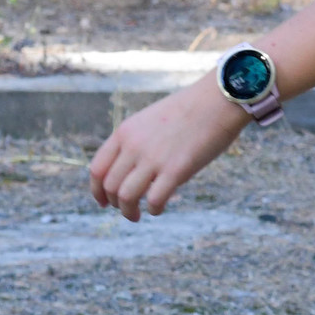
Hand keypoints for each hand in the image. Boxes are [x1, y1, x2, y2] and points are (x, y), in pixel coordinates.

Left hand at [87, 76, 245, 220]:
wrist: (218, 100)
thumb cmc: (191, 109)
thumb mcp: (151, 119)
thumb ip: (137, 141)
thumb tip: (132, 169)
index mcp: (125, 132)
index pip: (97, 169)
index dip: (96, 191)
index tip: (104, 201)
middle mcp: (134, 146)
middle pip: (110, 187)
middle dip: (115, 204)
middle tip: (127, 210)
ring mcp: (154, 158)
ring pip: (126, 197)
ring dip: (129, 211)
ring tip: (138, 215)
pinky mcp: (176, 169)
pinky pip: (154, 200)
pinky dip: (153, 209)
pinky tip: (159, 208)